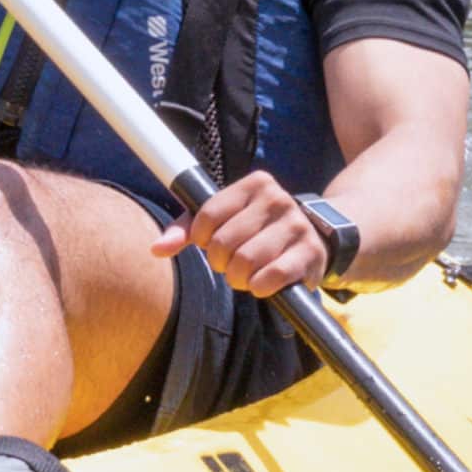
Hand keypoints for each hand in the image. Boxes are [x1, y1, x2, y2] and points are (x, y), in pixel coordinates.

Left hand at [148, 170, 328, 297]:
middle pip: (224, 242)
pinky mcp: (310, 253)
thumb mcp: (224, 220)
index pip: (207, 215)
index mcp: (255, 184)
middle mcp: (277, 199)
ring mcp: (296, 226)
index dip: (200, 239)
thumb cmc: (257, 229)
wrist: (314, 239)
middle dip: (219, 262)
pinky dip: (259, 287)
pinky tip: (261, 284)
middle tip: (228, 265)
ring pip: (246, 261)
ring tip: (243, 276)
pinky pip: (272, 276)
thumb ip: (187, 229)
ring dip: (238, 278)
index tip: (208, 244)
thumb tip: (156, 248)